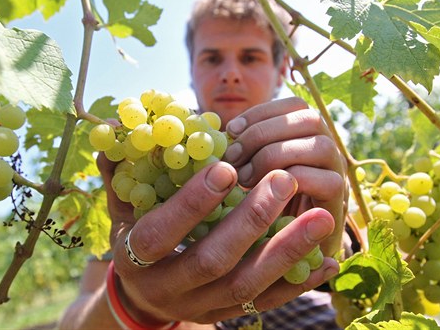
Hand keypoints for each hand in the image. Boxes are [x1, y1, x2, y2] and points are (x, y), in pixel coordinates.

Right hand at [97, 149, 338, 324]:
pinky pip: (269, 304)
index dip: (191, 204)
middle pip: (212, 261)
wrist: (147, 296)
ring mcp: (203, 306)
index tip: (227, 168)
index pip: (160, 235)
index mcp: (135, 259)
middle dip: (250, 222)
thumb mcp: (123, 209)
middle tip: (284, 180)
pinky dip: (299, 283)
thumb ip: (122, 173)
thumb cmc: (137, 238)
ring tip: (320, 217)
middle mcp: (169, 289)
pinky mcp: (230, 315)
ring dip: (286, 252)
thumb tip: (110, 127)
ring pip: (247, 286)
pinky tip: (328, 261)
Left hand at [223, 96, 347, 256]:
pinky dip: (292, 181)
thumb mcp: (246, 175)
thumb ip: (239, 153)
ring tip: (245, 178)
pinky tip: (263, 195)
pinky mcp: (339, 203)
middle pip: (309, 118)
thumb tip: (212, 132)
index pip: (295, 105)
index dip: (262, 112)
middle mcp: (327, 151)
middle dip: (263, 133)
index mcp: (306, 137)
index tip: (230, 130)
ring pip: (320, 145)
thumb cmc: (260, 211)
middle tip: (233, 158)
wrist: (287, 258)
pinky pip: (327, 181)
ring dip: (276, 155)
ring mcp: (337, 175)